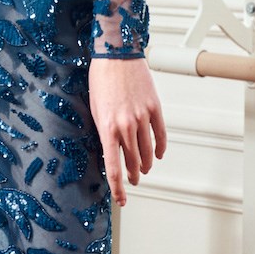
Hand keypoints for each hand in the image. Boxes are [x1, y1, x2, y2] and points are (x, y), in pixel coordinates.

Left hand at [89, 54, 166, 206]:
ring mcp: (142, 117)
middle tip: (133, 182)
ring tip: (144, 170)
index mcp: (107, 127)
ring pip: (148, 152)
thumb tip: (111, 150)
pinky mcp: (154, 108)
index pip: (114, 166)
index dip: (118, 186)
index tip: (121, 198)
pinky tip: (158, 155)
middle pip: (133, 162)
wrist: (116, 55)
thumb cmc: (101, 79)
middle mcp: (126, 125)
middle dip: (133, 176)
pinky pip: (160, 135)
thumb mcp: (95, 109)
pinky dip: (160, 148)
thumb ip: (104, 131)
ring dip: (146, 165)